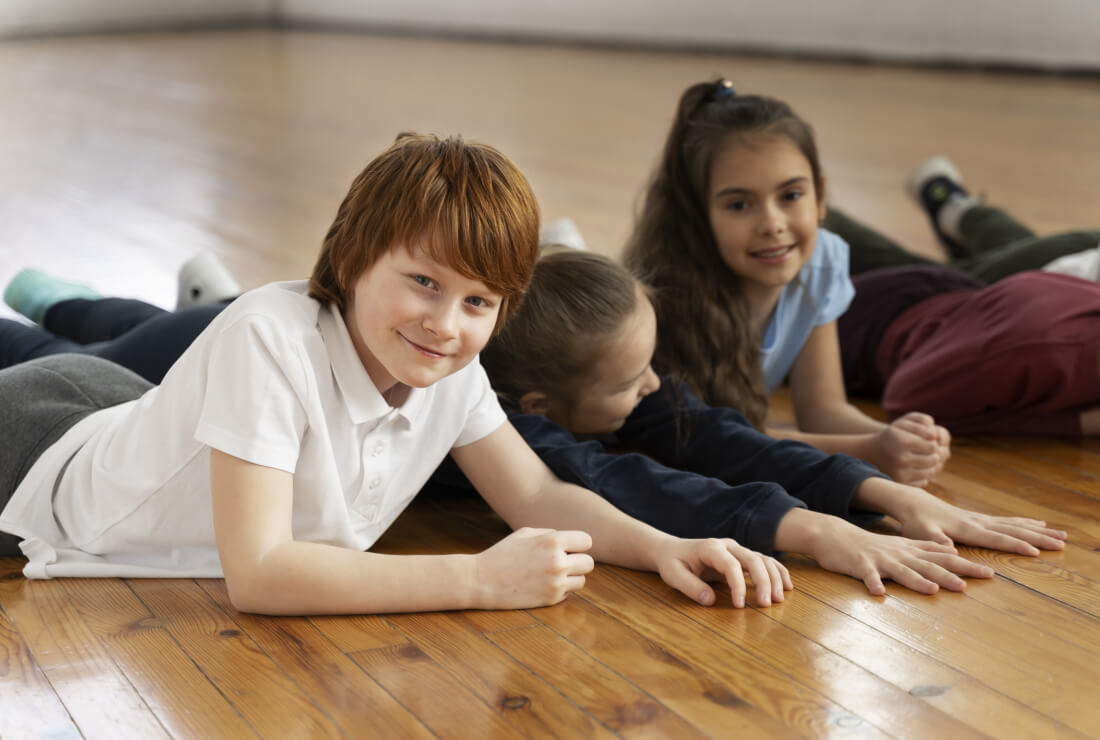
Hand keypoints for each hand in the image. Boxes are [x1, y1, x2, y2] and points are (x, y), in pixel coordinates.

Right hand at [473, 528, 593, 608]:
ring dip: (571, 577)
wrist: (481, 580)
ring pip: (582, 580)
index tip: (569, 547)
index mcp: (552, 541)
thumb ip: (550, 534)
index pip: (586, 541)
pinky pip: (568, 593)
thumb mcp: (525, 533)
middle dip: (578, 561)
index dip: (578, 544)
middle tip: (563, 562)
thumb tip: (571, 541)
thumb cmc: (502, 553)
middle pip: (589, 563)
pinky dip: (560, 589)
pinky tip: (542, 584)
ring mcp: (556, 582)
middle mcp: (558, 562)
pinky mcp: (551, 599)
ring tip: (553, 574)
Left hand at [654, 537, 792, 607]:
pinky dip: (777, 572)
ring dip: (774, 578)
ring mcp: (736, 549)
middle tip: (767, 605)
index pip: (731, 565)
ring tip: (779, 599)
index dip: (738, 585)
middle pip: (753, 559)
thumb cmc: (672, 563)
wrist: (672, 550)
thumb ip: (690, 587)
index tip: (739, 606)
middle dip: (763, 581)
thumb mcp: (673, 575)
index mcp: (710, 548)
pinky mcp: (742, 556)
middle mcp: (727, 546)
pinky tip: (787, 586)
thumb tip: (710, 600)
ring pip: (762, 559)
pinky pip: (764, 561)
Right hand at [809, 517, 992, 594]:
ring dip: (917, 580)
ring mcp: (880, 560)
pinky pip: (868, 576)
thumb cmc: (868, 545)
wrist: (835, 535)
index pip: (944, 558)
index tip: (989, 573)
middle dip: (951, 574)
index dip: (966, 565)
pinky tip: (878, 594)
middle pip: (929, 565)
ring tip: (933, 590)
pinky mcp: (860, 565)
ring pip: (902, 571)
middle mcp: (900, 554)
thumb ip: (924, 549)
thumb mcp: (900, 545)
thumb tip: (951, 551)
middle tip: (972, 583)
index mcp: (910, 551)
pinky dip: (873, 583)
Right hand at [870, 412, 950, 486]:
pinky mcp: (900, 482)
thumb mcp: (903, 425)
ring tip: (922, 461)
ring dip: (929, 466)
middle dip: (932, 455)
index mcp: (903, 441)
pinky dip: (922, 476)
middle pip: (933, 460)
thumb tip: (936, 437)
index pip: (932, 446)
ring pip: (930, 472)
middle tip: (926, 453)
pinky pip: (923, 482)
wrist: (869, 453)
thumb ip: (921, 427)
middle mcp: (901, 458)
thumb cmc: (891, 437)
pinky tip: (915, 469)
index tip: (927, 443)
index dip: (932, 444)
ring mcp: (900, 472)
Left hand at [892, 488, 1067, 555]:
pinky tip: (1038, 524)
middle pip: (1014, 530)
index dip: (1015, 545)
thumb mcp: (921, 533)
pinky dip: (1025, 523)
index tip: (1035, 551)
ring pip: (1015, 524)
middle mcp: (978, 521)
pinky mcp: (979, 518)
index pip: (995, 538)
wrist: (913, 502)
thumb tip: (950, 549)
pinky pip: (1007, 521)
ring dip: (1038, 530)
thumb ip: (935, 541)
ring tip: (1060, 534)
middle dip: (1038, 537)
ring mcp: (980, 518)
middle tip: (1062, 542)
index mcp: (967, 528)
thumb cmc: (916, 521)